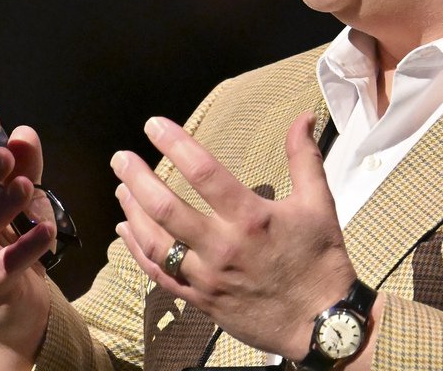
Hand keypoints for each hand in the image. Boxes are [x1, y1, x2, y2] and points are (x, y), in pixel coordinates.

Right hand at [0, 108, 55, 370]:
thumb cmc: (10, 239)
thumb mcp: (21, 197)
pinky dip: (25, 249)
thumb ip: (24, 166)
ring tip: (27, 188)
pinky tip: (46, 232)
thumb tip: (23, 134)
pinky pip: (2, 267)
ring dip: (0, 207)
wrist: (12, 299)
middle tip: (4, 156)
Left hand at [111, 111, 357, 358]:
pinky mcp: (202, 299)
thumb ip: (303, 157)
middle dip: (137, 178)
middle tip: (120, 158)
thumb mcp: (318, 204)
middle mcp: (223, 247)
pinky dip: (137, 252)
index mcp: (251, 218)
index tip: (154, 125)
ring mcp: (208, 276)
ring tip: (121, 189)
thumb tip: (303, 117)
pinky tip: (125, 232)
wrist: (322, 324)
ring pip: (155, 243)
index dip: (174, 144)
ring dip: (132, 212)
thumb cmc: (321, 261)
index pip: (203, 172)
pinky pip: (159, 275)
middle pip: (165, 208)